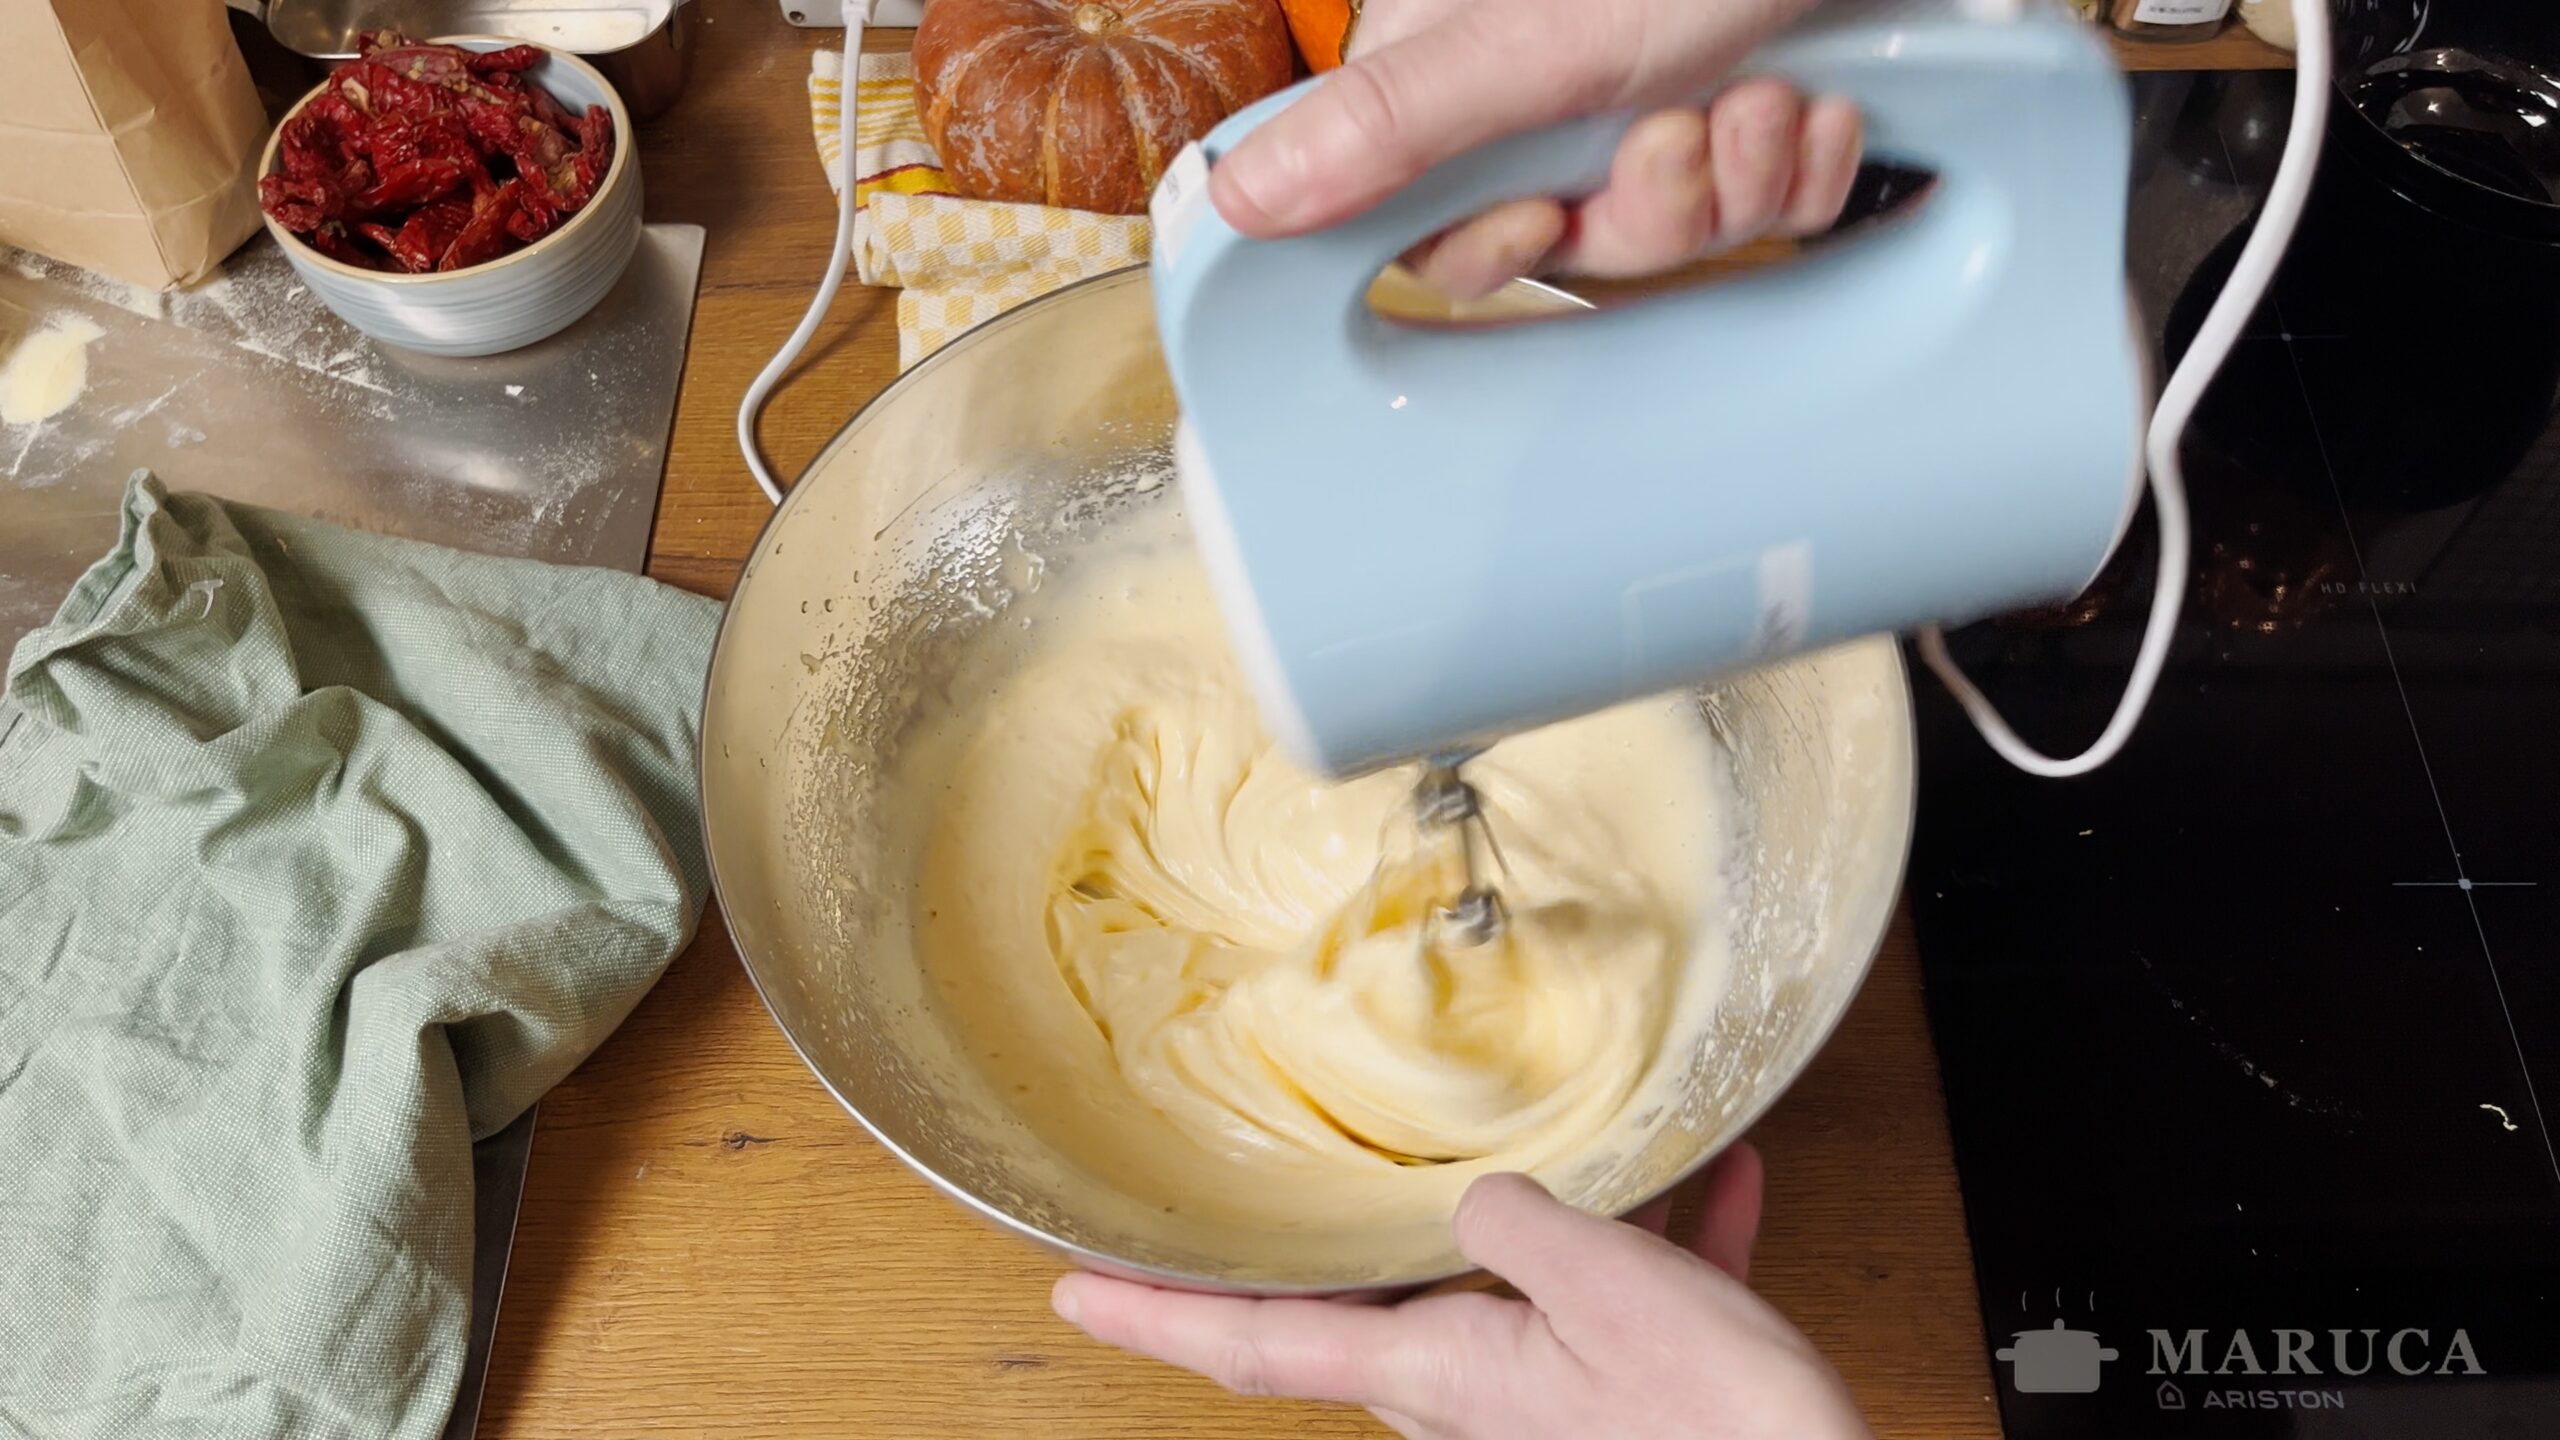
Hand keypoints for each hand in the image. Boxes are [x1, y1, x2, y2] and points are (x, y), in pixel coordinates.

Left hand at [1050, 1143, 1873, 1439]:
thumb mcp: (1600, 1287)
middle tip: (1281, 1186)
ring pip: (1506, 1288)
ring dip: (1531, 1221)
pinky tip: (1713, 1185)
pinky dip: (1657, 1244)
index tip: (1072, 1293)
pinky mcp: (1632, 1396)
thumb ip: (1516, 1222)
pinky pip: (1622, 1300)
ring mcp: (1550, 1397)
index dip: (1154, 1319)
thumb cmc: (1714, 1425)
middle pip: (1367, 1309)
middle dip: (1330, 1248)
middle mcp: (1472, 1391)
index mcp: (1436, 1369)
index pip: (1254, 1342)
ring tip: (1566, 1148)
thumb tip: (1478, 1194)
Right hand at [1209, 0, 1864, 298]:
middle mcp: (1541, 95)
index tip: (1542, 215)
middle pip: (1565, 245)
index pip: (1422, 226)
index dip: (1493, 246)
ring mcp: (1643, 103)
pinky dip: (1798, 165)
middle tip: (1684, 131)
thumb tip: (1237, 199)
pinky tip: (1810, 102)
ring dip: (1738, 178)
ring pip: (1670, 230)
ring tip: (1764, 96)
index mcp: (1454, 70)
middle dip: (1650, 206)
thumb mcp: (1528, 42)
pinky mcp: (1740, 112)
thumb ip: (1390, 125)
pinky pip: (1758, 204)